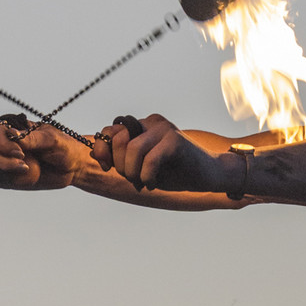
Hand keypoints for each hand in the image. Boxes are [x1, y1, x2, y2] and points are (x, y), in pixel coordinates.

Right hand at [0, 121, 87, 189]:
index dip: (4, 145)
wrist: (72, 166)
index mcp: (10, 128)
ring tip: (4, 173)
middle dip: (0, 160)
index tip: (22, 154)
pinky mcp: (0, 178)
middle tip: (23, 165)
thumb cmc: (63, 147)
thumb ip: (31, 138)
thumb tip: (12, 135)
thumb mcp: (51, 139)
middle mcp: (0, 143)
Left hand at [91, 114, 222, 191]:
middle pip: (118, 140)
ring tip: (143, 182)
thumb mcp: (142, 166)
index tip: (109, 168)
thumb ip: (120, 158)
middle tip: (134, 178)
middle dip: (120, 165)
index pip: (110, 131)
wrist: (209, 175)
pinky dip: (147, 177)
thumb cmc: (175, 172)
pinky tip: (152, 184)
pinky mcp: (175, 140)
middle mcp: (152, 122)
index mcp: (142, 125)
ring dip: (133, 173)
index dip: (104, 151)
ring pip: (132, 150)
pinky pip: (149, 160)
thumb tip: (96, 155)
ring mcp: (164, 129)